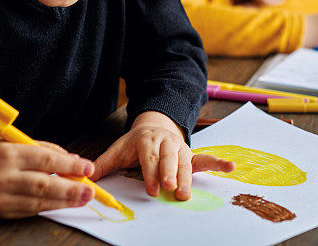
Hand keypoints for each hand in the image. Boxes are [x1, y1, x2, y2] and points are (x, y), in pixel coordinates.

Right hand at [0, 138, 94, 217]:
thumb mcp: (15, 141)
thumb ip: (44, 149)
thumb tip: (74, 161)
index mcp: (8, 153)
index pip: (45, 160)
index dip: (69, 165)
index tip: (88, 167)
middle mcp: (3, 176)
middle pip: (44, 184)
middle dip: (71, 188)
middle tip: (90, 190)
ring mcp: (0, 197)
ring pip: (39, 201)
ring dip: (64, 201)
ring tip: (83, 198)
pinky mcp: (0, 211)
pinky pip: (30, 210)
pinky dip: (49, 206)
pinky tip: (63, 203)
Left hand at [91, 111, 234, 200]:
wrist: (155, 125)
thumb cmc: (136, 143)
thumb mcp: (119, 148)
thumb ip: (105, 163)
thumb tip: (86, 175)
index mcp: (147, 141)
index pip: (149, 159)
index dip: (151, 173)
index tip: (153, 190)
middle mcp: (166, 143)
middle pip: (169, 159)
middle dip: (170, 174)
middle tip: (171, 189)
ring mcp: (180, 149)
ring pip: (186, 162)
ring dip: (188, 177)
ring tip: (187, 193)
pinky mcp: (191, 155)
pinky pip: (206, 158)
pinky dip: (219, 162)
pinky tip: (231, 167)